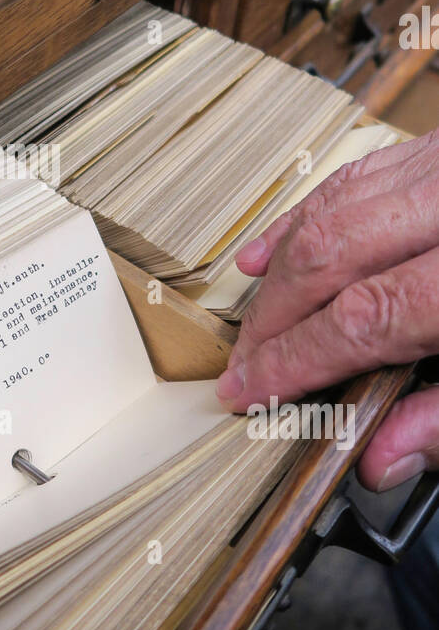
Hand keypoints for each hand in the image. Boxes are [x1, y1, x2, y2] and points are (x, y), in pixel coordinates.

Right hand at [215, 130, 438, 491]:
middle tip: (246, 367)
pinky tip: (273, 247)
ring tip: (253, 319)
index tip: (250, 391)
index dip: (294, 360)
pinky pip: (359, 173)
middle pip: (332, 257)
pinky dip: (307, 213)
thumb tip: (384, 456)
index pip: (362, 318)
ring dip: (282, 267)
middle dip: (275, 318)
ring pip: (336, 209)